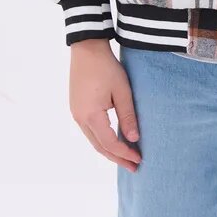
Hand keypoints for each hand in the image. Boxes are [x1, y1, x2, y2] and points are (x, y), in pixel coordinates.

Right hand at [68, 39, 141, 171]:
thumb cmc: (106, 67)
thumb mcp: (122, 91)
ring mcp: (76, 113)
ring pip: (93, 140)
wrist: (87, 48)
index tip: (139, 160)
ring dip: (109, 150)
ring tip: (125, 157)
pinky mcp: (76, 108)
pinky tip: (113, 141)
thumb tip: (134, 139)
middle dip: (117, 158)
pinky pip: (89, 131)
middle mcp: (80, 118)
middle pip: (99, 147)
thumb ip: (128, 116)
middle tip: (134, 167)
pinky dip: (102, 139)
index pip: (110, 143)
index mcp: (91, 115)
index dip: (125, 153)